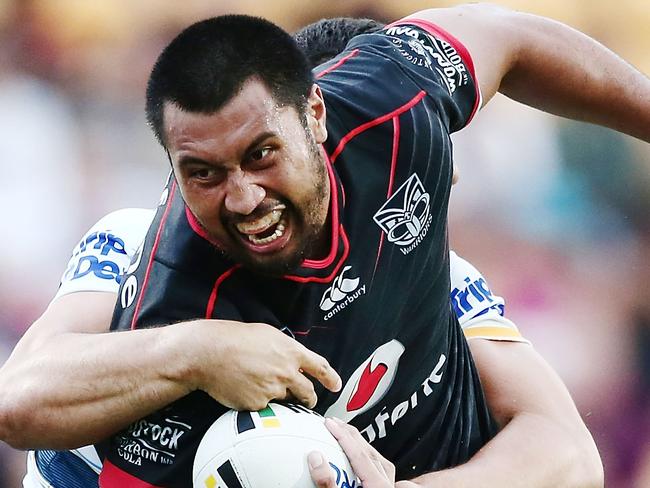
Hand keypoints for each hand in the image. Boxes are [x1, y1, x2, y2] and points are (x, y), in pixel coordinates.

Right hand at [185, 320, 340, 409]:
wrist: (210, 353)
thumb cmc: (236, 339)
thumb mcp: (268, 334)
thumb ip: (285, 348)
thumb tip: (294, 358)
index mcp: (292, 352)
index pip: (321, 367)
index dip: (331, 378)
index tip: (336, 385)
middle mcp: (287, 372)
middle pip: (307, 391)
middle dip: (309, 398)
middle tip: (308, 400)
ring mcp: (273, 390)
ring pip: (284, 398)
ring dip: (280, 395)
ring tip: (262, 385)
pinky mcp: (258, 404)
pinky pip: (264, 407)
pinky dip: (258, 401)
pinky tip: (244, 388)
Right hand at [308, 418, 396, 487]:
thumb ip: (328, 483)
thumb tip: (316, 459)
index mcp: (379, 487)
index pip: (359, 454)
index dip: (342, 436)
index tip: (329, 423)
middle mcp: (388, 486)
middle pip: (370, 453)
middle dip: (350, 434)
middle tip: (334, 422)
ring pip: (377, 459)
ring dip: (359, 443)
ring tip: (344, 434)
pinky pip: (379, 468)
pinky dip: (365, 457)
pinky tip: (356, 458)